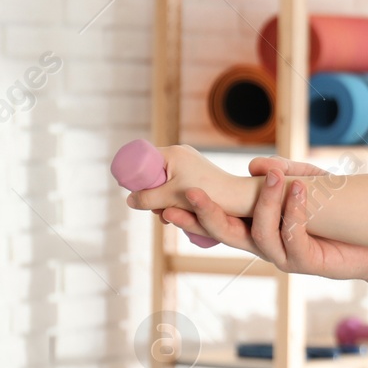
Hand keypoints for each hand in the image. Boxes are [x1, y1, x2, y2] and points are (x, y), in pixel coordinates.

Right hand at [125, 144, 240, 216]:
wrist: (238, 197)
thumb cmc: (205, 194)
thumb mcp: (169, 198)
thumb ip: (146, 199)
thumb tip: (129, 200)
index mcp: (172, 153)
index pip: (142, 158)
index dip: (135, 175)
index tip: (134, 191)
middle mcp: (180, 154)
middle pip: (153, 172)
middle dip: (150, 192)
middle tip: (155, 209)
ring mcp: (189, 164)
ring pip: (164, 181)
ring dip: (161, 199)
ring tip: (166, 214)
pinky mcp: (196, 174)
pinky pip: (176, 184)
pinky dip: (173, 197)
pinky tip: (175, 212)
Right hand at [157, 155, 367, 282]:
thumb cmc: (339, 211)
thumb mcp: (311, 182)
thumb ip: (285, 170)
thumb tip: (256, 166)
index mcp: (257, 226)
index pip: (217, 221)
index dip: (192, 214)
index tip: (167, 202)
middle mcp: (265, 245)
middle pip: (225, 234)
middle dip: (206, 216)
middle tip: (192, 194)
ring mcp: (284, 256)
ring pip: (260, 234)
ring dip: (265, 202)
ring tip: (276, 177)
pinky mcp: (307, 262)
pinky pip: (293, 237)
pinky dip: (293, 212)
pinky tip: (299, 190)